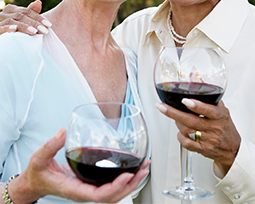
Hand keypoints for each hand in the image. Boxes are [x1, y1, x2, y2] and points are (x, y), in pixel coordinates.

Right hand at [0, 0, 50, 34]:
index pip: (28, 11)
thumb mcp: (20, 20)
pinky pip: (2, 27)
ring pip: (13, 21)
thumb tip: (38, 2)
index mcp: (12, 9)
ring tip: (34, 32)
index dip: (39, 18)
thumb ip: (30, 13)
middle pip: (22, 16)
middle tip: (45, 30)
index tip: (49, 25)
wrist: (0, 38)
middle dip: (34, 23)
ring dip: (24, 26)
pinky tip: (15, 29)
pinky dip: (8, 28)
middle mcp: (5, 13)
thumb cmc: (10, 27)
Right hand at [9, 128, 149, 202]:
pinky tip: (132, 169)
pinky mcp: (91, 183)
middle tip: (143, 170)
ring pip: (114, 193)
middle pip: (112, 197)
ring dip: (131, 182)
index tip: (127, 176)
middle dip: (130, 185)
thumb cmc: (38, 174)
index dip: (115, 188)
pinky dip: (124, 179)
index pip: (99, 195)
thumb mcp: (39, 158)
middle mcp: (84, 192)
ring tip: (144, 168)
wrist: (35, 183)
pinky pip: (110, 186)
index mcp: (74, 189)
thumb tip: (63, 131)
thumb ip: (50, 146)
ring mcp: (89, 189)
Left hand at [156, 100, 240, 174]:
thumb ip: (206, 92)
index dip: (196, 106)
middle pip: (191, 120)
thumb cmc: (225, 125)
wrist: (232, 149)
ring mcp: (208, 139)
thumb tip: (194, 75)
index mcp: (219, 115)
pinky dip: (180, 136)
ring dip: (177, 122)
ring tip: (175, 116)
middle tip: (161, 106)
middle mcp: (214, 127)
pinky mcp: (203, 149)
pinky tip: (181, 131)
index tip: (185, 101)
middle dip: (173, 113)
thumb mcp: (220, 107)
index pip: (208, 110)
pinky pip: (186, 143)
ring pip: (186, 130)